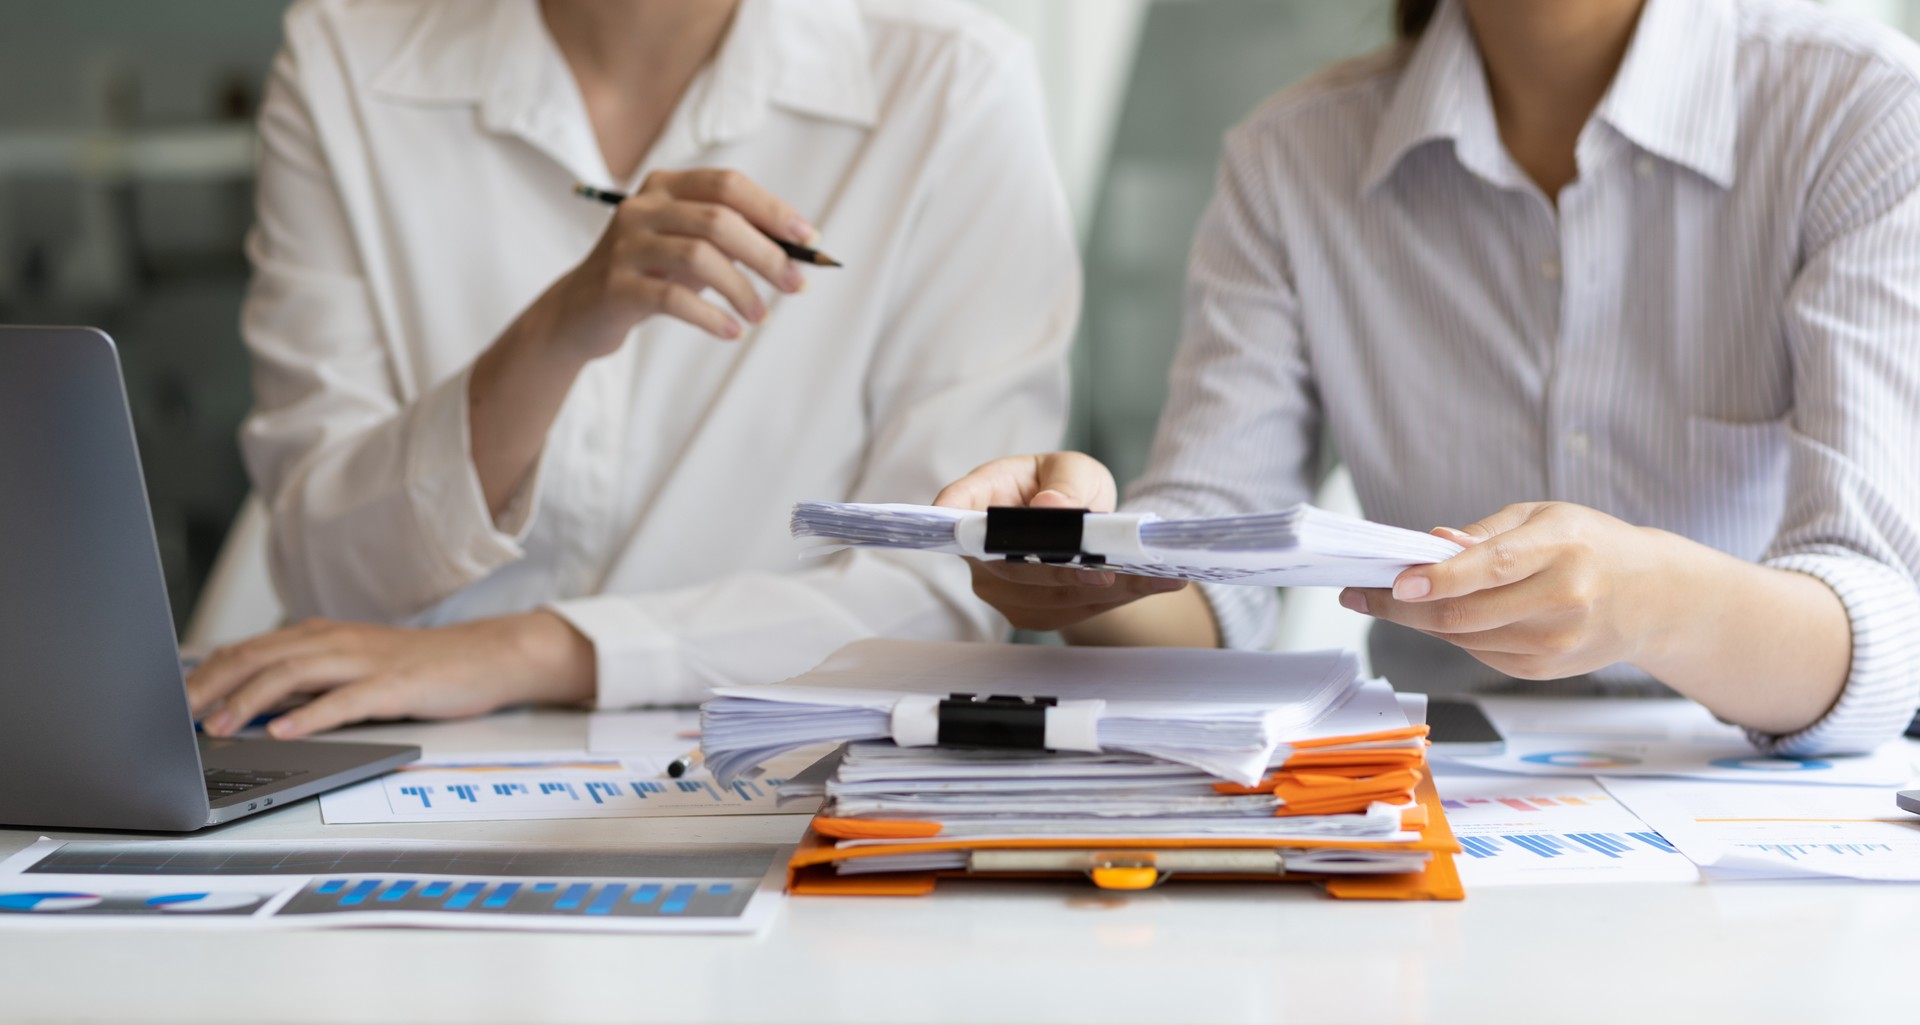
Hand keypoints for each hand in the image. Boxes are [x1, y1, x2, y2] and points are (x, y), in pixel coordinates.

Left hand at [186, 611, 595, 739]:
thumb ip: (307, 680)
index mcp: (324, 635)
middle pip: (261, 656)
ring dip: (247, 701)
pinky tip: (281, 732)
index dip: (208, 672)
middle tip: (176, 715)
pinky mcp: (393, 685)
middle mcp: (337, 641)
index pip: (252, 648)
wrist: (484, 657)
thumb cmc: (419, 668)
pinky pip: (343, 700)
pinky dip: (307, 715)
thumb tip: (251, 704)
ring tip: (215, 727)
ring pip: (292, 674)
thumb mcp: (354, 668)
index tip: (173, 698)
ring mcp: (365, 661)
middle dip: (212, 685)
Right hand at [536, 168, 816, 359]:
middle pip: (718, 219)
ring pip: (699, 256)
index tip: (810, 241)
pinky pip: (673, 299)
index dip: (773, 210)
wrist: (582, 311)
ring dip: (742, 289)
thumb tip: (799, 254)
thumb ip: (737, 241)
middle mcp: (642, 207)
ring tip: (761, 316)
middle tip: (796, 286)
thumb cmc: (653, 274)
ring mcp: (625, 245)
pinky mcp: (615, 286)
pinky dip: (711, 317)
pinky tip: (732, 331)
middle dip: (766, 254)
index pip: (728, 184)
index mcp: (666, 186)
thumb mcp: (694, 248)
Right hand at [932, 452, 1183, 631]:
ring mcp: (999, 587)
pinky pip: (1070, 612)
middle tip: (1110, 572)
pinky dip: (1114, 600)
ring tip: (1158, 579)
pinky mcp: (1029, 611)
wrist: (1084, 522)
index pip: (953, 511)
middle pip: (1009, 568)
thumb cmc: (1066, 486)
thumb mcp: (1073, 469)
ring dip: (1102, 591)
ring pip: (1046, 596)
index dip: (956, 522)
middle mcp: (978, 551)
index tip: (973, 531)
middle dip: (1063, 571)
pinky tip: (1155, 586)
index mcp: (980, 499)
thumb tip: (1052, 507)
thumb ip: (1066, 484)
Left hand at [1339, 502, 1684, 680]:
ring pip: (1463, 638)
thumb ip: (1484, 535)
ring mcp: (1555, 642)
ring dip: (1418, 620)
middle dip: (1402, 606)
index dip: (1439, 578)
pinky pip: (1476, 652)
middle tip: (1360, 593)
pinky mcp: (1543, 669)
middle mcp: (1564, 600)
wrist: (1652, 597)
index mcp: (1564, 549)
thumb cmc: (1589, 545)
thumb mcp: (1543, 517)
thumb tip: (1430, 547)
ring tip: (1387, 598)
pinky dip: (1449, 633)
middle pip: (1466, 613)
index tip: (1395, 580)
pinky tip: (1437, 614)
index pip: (1493, 567)